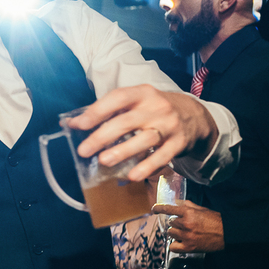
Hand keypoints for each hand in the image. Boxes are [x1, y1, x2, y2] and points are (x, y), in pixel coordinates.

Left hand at [69, 86, 217, 181]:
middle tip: (84, 150)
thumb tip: (74, 123)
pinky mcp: (179, 143)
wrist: (195, 115)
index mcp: (142, 93)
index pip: (118, 98)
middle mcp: (156, 107)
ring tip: (104, 161)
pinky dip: (147, 167)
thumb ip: (109, 111)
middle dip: (103, 136)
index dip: (97, 111)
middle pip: (127, 122)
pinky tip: (132, 176)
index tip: (79, 124)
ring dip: (123, 151)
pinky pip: (162, 157)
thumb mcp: (137, 102)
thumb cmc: (156, 109)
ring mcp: (169, 126)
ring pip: (145, 139)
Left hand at [152, 199, 223, 252]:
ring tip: (185, 233)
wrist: (226, 233)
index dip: (159, 208)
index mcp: (188, 212)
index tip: (154, 209)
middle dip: (176, 223)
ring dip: (175, 233)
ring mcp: (186, 236)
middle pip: (170, 222)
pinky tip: (181, 242)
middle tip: (184, 225)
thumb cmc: (216, 220)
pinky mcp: (188, 247)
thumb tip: (177, 202)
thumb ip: (188, 205)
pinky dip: (175, 245)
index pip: (169, 209)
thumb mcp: (202, 209)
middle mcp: (185, 223)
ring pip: (171, 233)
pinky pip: (173, 246)